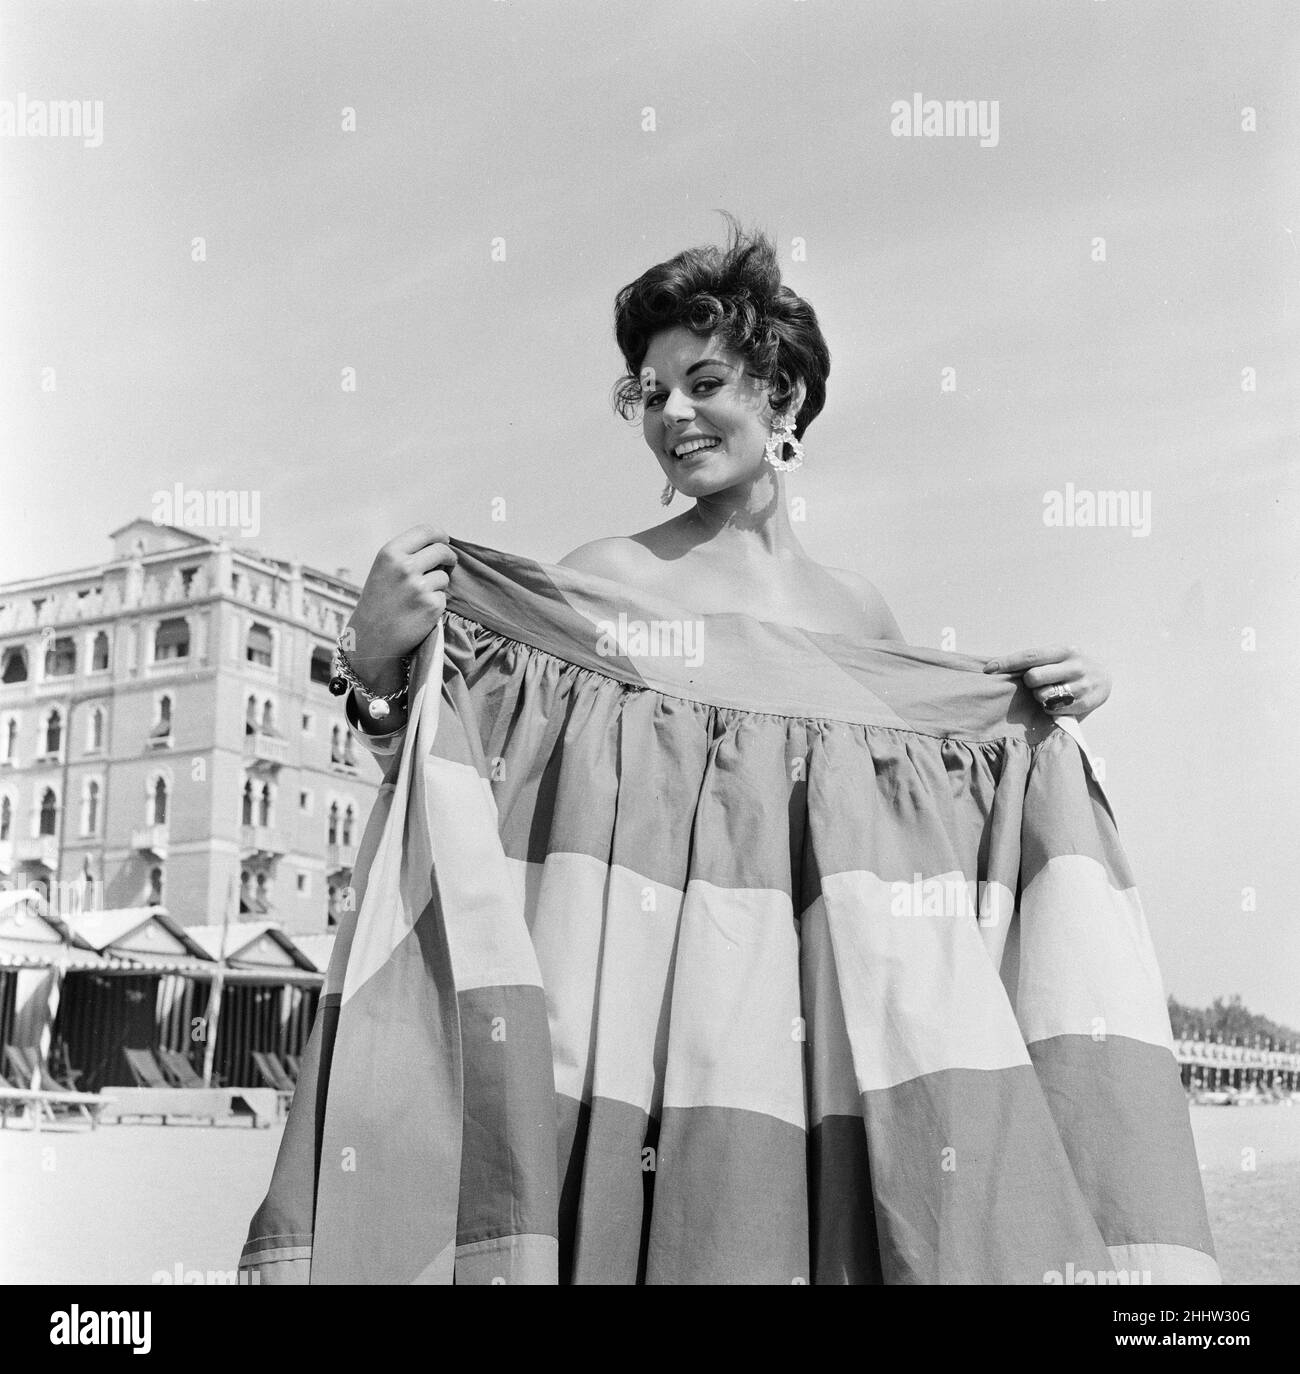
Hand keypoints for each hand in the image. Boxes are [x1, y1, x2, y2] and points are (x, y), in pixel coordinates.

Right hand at [346, 524, 456, 695]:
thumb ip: (406, 555)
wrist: (371, 639)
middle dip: (448, 557)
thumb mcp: (383, 570)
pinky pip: (444, 597)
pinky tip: (419, 612)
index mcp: (390, 553)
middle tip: (448, 564)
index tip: (444, 540)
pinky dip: (436, 603)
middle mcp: (405, 566)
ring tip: (418, 598)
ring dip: (439, 585)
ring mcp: (419, 586)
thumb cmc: (377, 604)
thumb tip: (440, 545)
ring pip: (444, 576)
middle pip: (442, 551)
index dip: (440, 535)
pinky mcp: (431, 606)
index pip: (426, 531)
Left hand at [982, 644, 1111, 719]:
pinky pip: (1053, 710)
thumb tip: (998, 667)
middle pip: (1033, 677)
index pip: (1030, 656)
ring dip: (1039, 696)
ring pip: (1042, 696)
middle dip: (1028, 682)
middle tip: (1035, 682)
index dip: (1007, 663)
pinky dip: (1049, 708)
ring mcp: (1082, 686)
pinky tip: (1058, 701)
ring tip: (1049, 692)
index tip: (988, 669)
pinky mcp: (1085, 703)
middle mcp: (1075, 666)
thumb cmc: (1071, 666)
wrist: (1105, 678)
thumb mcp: (1059, 656)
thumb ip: (1036, 661)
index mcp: (1065, 650)